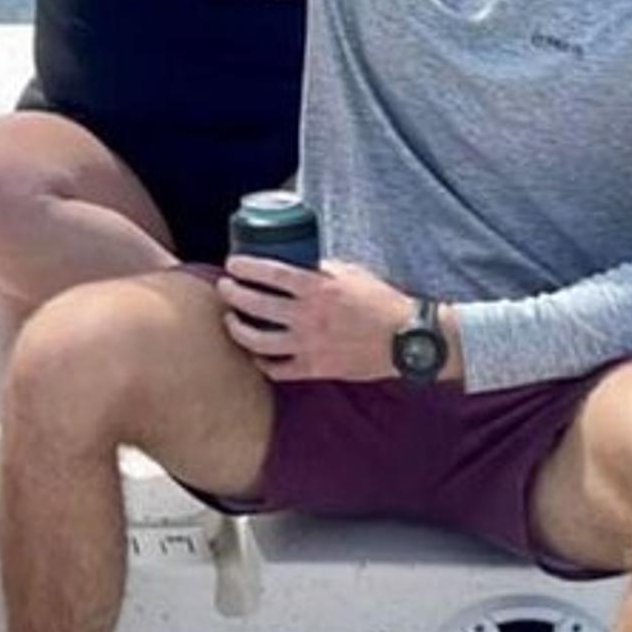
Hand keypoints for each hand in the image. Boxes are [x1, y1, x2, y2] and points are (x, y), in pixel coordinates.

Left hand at [216, 258, 414, 382]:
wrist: (407, 339)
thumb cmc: (381, 301)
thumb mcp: (351, 273)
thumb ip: (321, 268)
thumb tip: (297, 262)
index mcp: (317, 287)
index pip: (269, 272)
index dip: (245, 267)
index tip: (233, 264)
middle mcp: (308, 316)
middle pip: (254, 304)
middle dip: (232, 293)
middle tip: (225, 288)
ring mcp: (309, 345)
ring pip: (257, 340)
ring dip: (237, 329)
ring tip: (232, 320)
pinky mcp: (316, 368)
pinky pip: (278, 370)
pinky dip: (262, 363)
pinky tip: (257, 354)